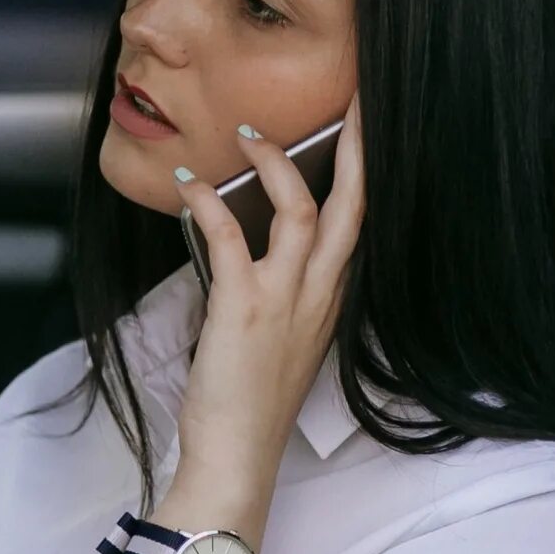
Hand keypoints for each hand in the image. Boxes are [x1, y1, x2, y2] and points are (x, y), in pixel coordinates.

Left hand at [167, 99, 367, 516]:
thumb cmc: (252, 402)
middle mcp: (320, 293)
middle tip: (354, 98)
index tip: (363, 127)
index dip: (365, 171)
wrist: (238, 455)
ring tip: (249, 134)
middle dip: (356, 146)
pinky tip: (189, 187)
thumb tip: (245, 243)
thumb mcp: (281, 338)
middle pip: (353, 204)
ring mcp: (286, 298)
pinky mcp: (244, 306)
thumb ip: (280, 291)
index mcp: (331, 299)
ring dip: (273, 163)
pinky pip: (230, 236)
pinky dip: (207, 204)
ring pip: (299, 209)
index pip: (359, 222)